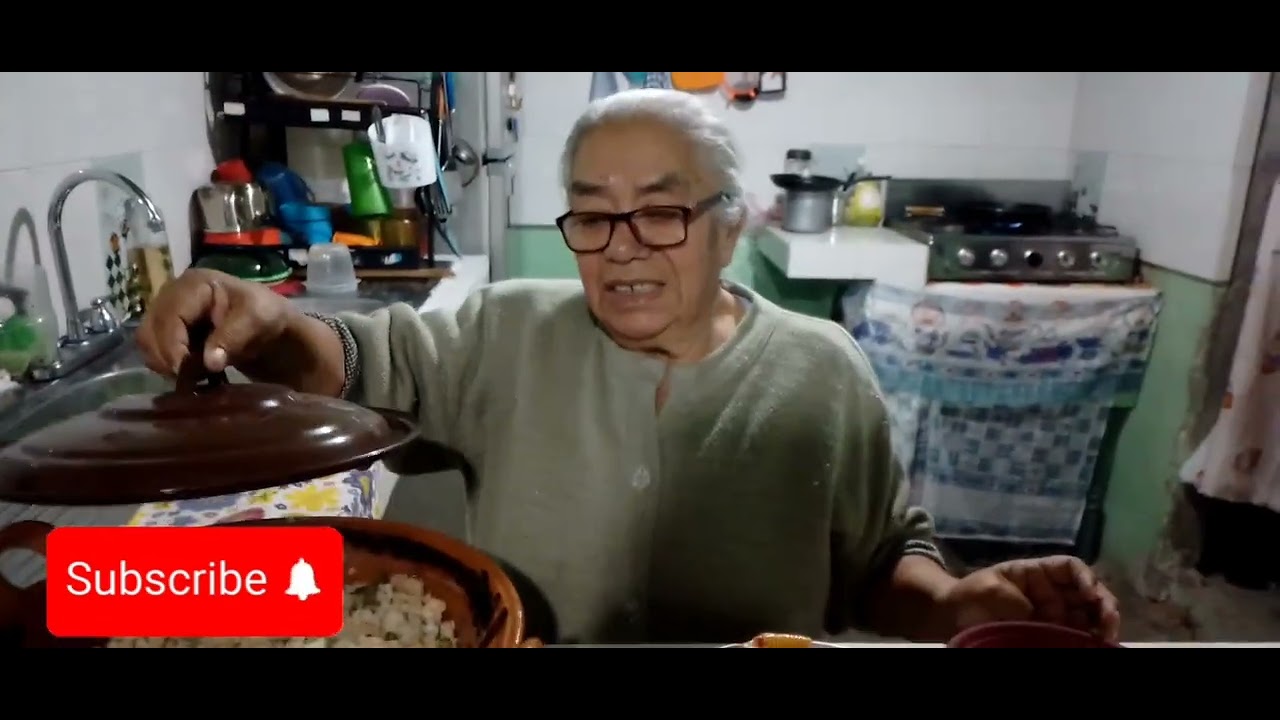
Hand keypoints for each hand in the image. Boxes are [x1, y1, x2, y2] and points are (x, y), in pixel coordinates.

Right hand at [136, 268, 295, 377]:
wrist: (271, 328)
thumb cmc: (266, 317)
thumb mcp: (257, 321)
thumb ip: (232, 338)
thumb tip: (209, 363)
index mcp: (194, 284)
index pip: (169, 316)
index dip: (173, 346)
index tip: (185, 372)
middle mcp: (173, 294)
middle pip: (150, 330)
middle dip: (169, 358)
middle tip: (192, 380)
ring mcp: (167, 312)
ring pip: (148, 343)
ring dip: (167, 364)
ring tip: (196, 375)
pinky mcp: (168, 330)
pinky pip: (155, 351)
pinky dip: (169, 365)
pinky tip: (193, 373)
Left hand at [942, 555, 1120, 641]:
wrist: (951, 619)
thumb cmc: (971, 596)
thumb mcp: (992, 590)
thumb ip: (1020, 602)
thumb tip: (1045, 618)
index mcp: (1037, 574)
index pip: (1070, 568)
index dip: (1085, 577)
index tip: (1089, 593)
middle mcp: (1051, 594)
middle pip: (1088, 594)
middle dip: (1104, 606)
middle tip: (1108, 624)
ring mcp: (1053, 616)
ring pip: (1088, 618)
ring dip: (1101, 626)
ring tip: (1105, 638)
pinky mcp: (1050, 636)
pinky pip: (1074, 637)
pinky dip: (1086, 641)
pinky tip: (1093, 645)